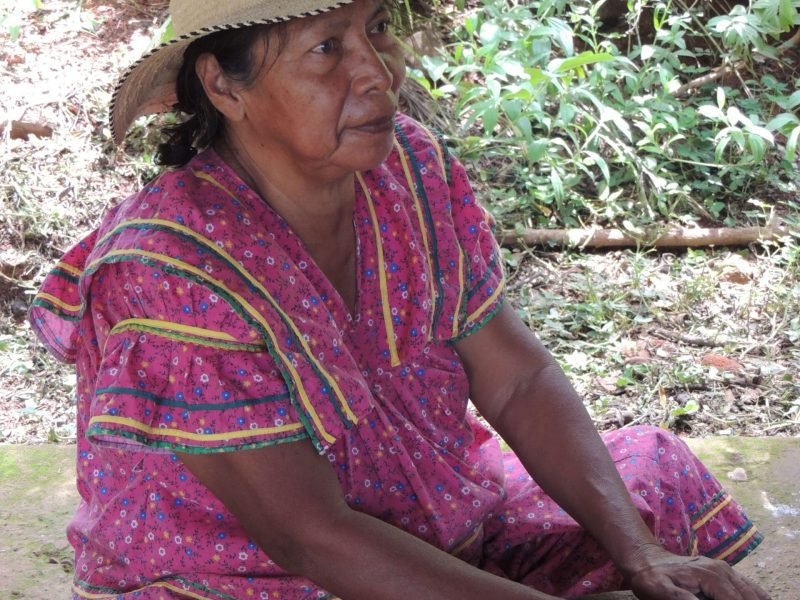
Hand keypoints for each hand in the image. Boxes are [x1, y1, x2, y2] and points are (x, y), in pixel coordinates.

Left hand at [625, 545, 769, 599]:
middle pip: (748, 598)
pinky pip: (749, 587)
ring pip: (753, 593)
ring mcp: (725, 570)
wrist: (646, 560)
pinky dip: (756, 597)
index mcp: (711, 576)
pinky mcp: (723, 573)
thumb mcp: (660, 590)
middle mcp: (722, 570)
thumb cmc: (651, 578)